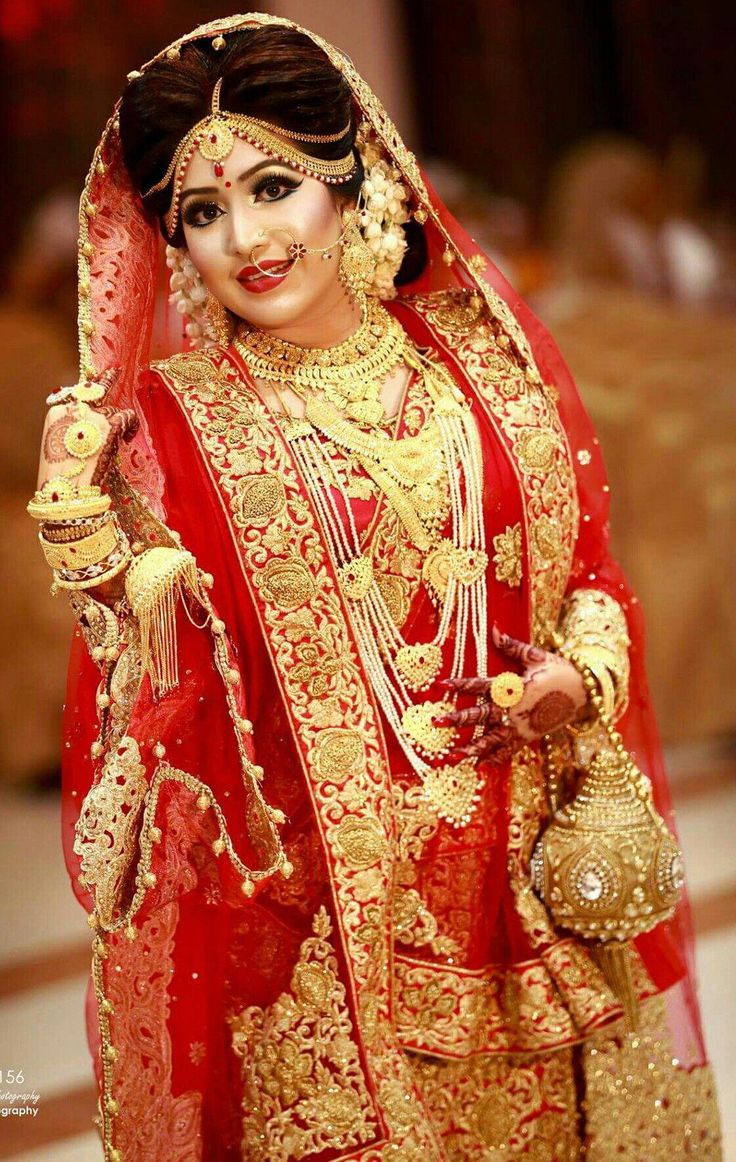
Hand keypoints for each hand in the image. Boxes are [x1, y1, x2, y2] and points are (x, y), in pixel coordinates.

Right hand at [38, 385, 137, 492]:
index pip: (77, 395)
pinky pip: (127, 416)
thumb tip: (91, 426)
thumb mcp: (59, 447)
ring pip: (113, 408)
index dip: (92, 391)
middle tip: (116, 372)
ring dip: (119, 422)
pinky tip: (129, 438)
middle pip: (96, 397)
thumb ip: (72, 430)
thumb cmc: (61, 477)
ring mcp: (93, 414)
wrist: (67, 490)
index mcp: (57, 413)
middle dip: (107, 390)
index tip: (103, 380)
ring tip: (123, 438)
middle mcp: (73, 408)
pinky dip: (131, 426)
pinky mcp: (109, 424)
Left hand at [433, 624, 589, 763]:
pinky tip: (479, 765)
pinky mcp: (529, 737)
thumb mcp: (537, 656)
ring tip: (451, 755)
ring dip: (470, 747)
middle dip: (457, 719)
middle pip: (480, 715)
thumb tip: (493, 628)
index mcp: (513, 687)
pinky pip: (509, 751)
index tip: (441, 685)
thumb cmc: (560, 671)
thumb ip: (512, 646)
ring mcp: (521, 726)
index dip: (460, 685)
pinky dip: (495, 759)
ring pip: (491, 740)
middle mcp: (514, 709)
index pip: (481, 685)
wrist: (586, 693)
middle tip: (436, 722)